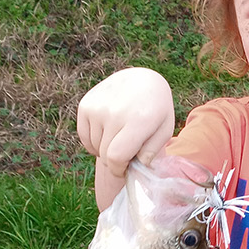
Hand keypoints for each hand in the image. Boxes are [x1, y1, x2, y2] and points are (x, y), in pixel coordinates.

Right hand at [77, 68, 175, 205]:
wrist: (141, 79)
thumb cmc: (156, 109)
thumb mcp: (165, 129)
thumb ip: (151, 151)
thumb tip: (136, 167)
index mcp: (139, 120)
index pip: (116, 157)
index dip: (119, 169)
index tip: (125, 169)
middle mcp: (114, 113)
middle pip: (105, 154)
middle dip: (114, 162)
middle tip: (125, 155)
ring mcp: (97, 108)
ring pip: (94, 146)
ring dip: (105, 149)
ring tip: (119, 137)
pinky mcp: (85, 105)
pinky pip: (84, 136)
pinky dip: (94, 142)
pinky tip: (107, 133)